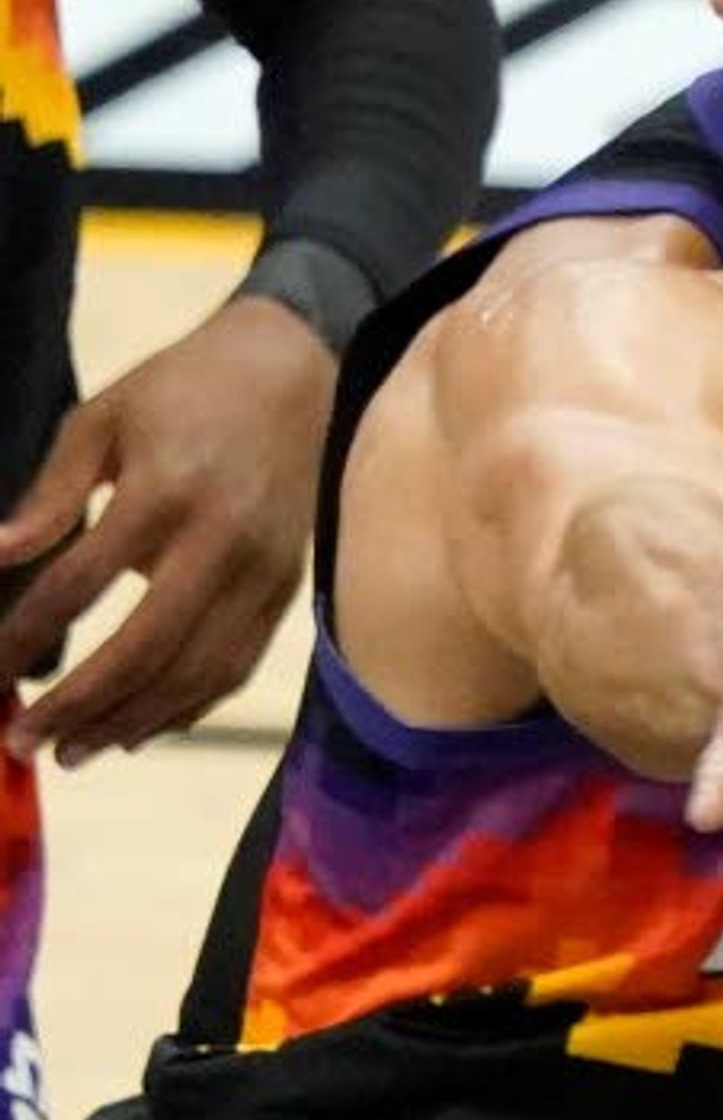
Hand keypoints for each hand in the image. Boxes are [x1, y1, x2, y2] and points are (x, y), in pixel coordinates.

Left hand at [0, 295, 333, 763]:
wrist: (298, 367)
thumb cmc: (185, 389)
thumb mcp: (104, 418)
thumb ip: (51, 493)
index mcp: (166, 489)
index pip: (78, 584)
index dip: (21, 638)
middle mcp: (221, 537)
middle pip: (143, 646)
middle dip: (75, 705)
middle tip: (22, 742)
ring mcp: (264, 568)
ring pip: (197, 670)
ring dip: (130, 722)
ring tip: (73, 752)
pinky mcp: (288, 585)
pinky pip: (238, 664)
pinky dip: (188, 709)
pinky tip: (140, 730)